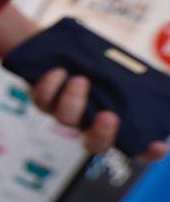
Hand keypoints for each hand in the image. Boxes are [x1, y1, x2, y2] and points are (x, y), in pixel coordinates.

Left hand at [32, 68, 168, 160]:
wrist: (61, 50)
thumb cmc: (103, 65)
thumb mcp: (131, 71)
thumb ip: (152, 83)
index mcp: (116, 123)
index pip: (137, 148)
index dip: (148, 152)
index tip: (158, 145)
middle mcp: (90, 124)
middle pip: (94, 144)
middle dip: (102, 134)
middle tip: (109, 116)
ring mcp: (65, 115)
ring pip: (66, 120)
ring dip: (73, 101)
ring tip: (81, 80)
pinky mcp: (44, 100)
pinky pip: (43, 101)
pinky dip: (50, 87)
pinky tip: (59, 72)